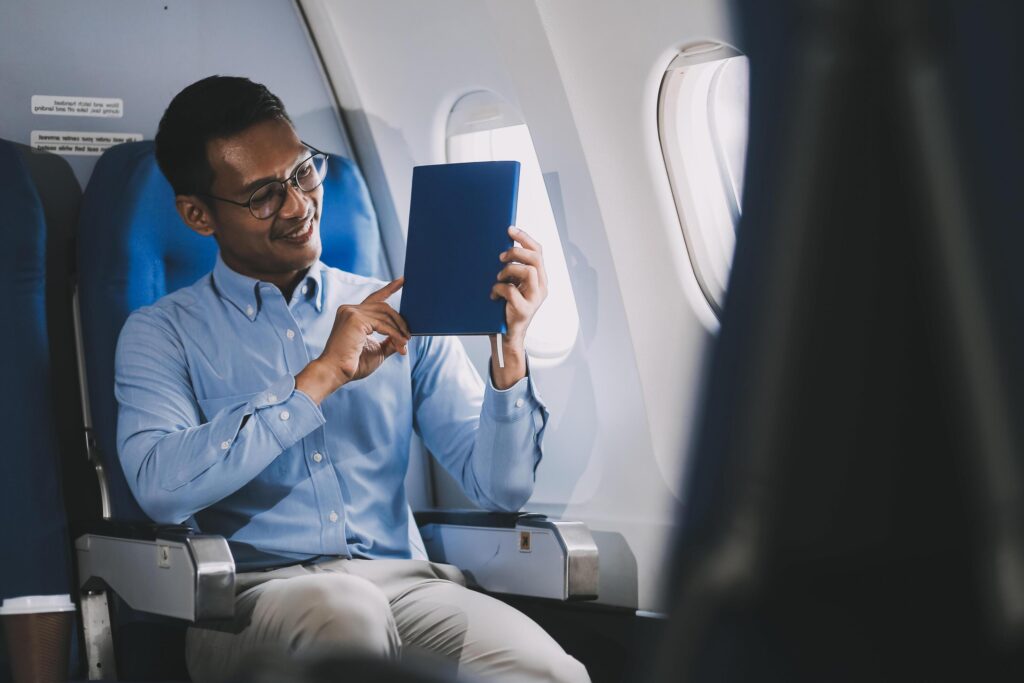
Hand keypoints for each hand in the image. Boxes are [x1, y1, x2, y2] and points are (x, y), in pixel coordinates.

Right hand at [296, 278, 409, 402]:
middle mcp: (350, 309)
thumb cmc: (352, 365)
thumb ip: (389, 340)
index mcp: (352, 315)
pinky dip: (394, 334)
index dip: (389, 288)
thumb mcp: (377, 350)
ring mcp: (351, 312)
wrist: (335, 373)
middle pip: (384, 306)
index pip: (374, 298)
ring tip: (404, 344)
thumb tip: (404, 336)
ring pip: (385, 314)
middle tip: (408, 337)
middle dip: (399, 321)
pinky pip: (383, 324)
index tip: (403, 280)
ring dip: (398, 330)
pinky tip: (400, 343)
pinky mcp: (355, 319)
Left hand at [489, 226, 547, 387]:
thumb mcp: (511, 284)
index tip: (509, 229)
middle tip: (500, 256)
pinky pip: (512, 291)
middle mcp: (541, 287)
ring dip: (509, 270)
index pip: (538, 251)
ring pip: (529, 272)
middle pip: (536, 258)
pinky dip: (499, 288)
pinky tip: (492, 294)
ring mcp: (535, 299)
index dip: (525, 238)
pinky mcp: (525, 310)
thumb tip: (499, 248)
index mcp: (539, 277)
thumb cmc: (505, 307)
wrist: (506, 336)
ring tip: (498, 276)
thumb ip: (511, 269)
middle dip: (517, 251)